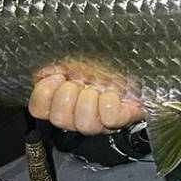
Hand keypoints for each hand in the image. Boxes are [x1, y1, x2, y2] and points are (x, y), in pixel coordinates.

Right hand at [28, 66, 143, 135]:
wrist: (141, 61)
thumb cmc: (108, 59)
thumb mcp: (78, 56)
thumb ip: (57, 63)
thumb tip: (42, 71)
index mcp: (64, 99)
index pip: (38, 108)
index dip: (44, 93)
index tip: (58, 76)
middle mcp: (79, 115)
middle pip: (59, 119)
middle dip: (69, 95)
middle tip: (81, 81)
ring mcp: (100, 120)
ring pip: (83, 124)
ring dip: (90, 100)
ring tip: (98, 88)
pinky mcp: (122, 118)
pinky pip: (109, 117)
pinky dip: (110, 102)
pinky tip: (113, 94)